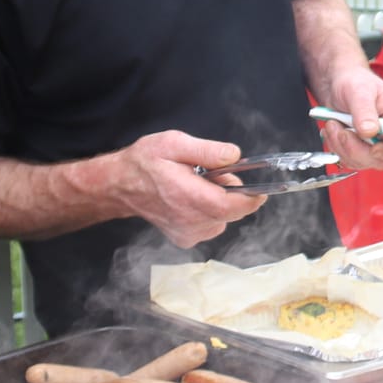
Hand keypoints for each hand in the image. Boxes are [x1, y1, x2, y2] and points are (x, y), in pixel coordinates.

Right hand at [112, 129, 266, 248]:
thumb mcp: (174, 143)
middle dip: (232, 194)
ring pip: (223, 219)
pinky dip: (210, 213)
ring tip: (198, 186)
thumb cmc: (145, 162)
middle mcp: (189, 221)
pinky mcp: (185, 239)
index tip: (261, 189)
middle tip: (212, 175)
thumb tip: (234, 156)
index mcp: (188, 197)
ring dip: (220, 203)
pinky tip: (192, 200)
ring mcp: (187, 233)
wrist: (121, 185)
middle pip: (231, 213)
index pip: (233, 207)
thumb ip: (206, 150)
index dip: (251, 198)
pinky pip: (212, 226)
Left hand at [314, 68, 382, 172]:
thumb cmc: (354, 81)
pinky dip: (337, 148)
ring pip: (364, 162)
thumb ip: (365, 111)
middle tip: (342, 132)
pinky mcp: (360, 148)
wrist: (336, 84)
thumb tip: (370, 132)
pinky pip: (350, 160)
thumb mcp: (359, 91)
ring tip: (333, 125)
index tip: (373, 147)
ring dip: (343, 147)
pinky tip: (333, 130)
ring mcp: (375, 143)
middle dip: (357, 149)